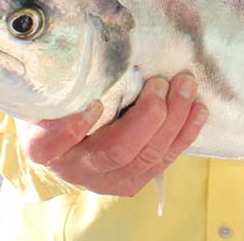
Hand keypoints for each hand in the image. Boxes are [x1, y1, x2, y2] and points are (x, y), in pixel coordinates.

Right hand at [18, 73, 207, 195]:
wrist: (64, 137)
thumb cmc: (58, 105)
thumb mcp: (47, 92)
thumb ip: (59, 82)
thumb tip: (85, 64)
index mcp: (45, 146)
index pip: (49, 144)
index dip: (71, 129)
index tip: (93, 104)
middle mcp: (77, 169)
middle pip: (116, 151)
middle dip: (148, 117)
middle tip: (161, 82)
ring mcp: (109, 179)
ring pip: (147, 157)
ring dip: (174, 120)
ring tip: (186, 86)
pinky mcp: (135, 178)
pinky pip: (164, 159)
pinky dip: (185, 133)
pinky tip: (198, 109)